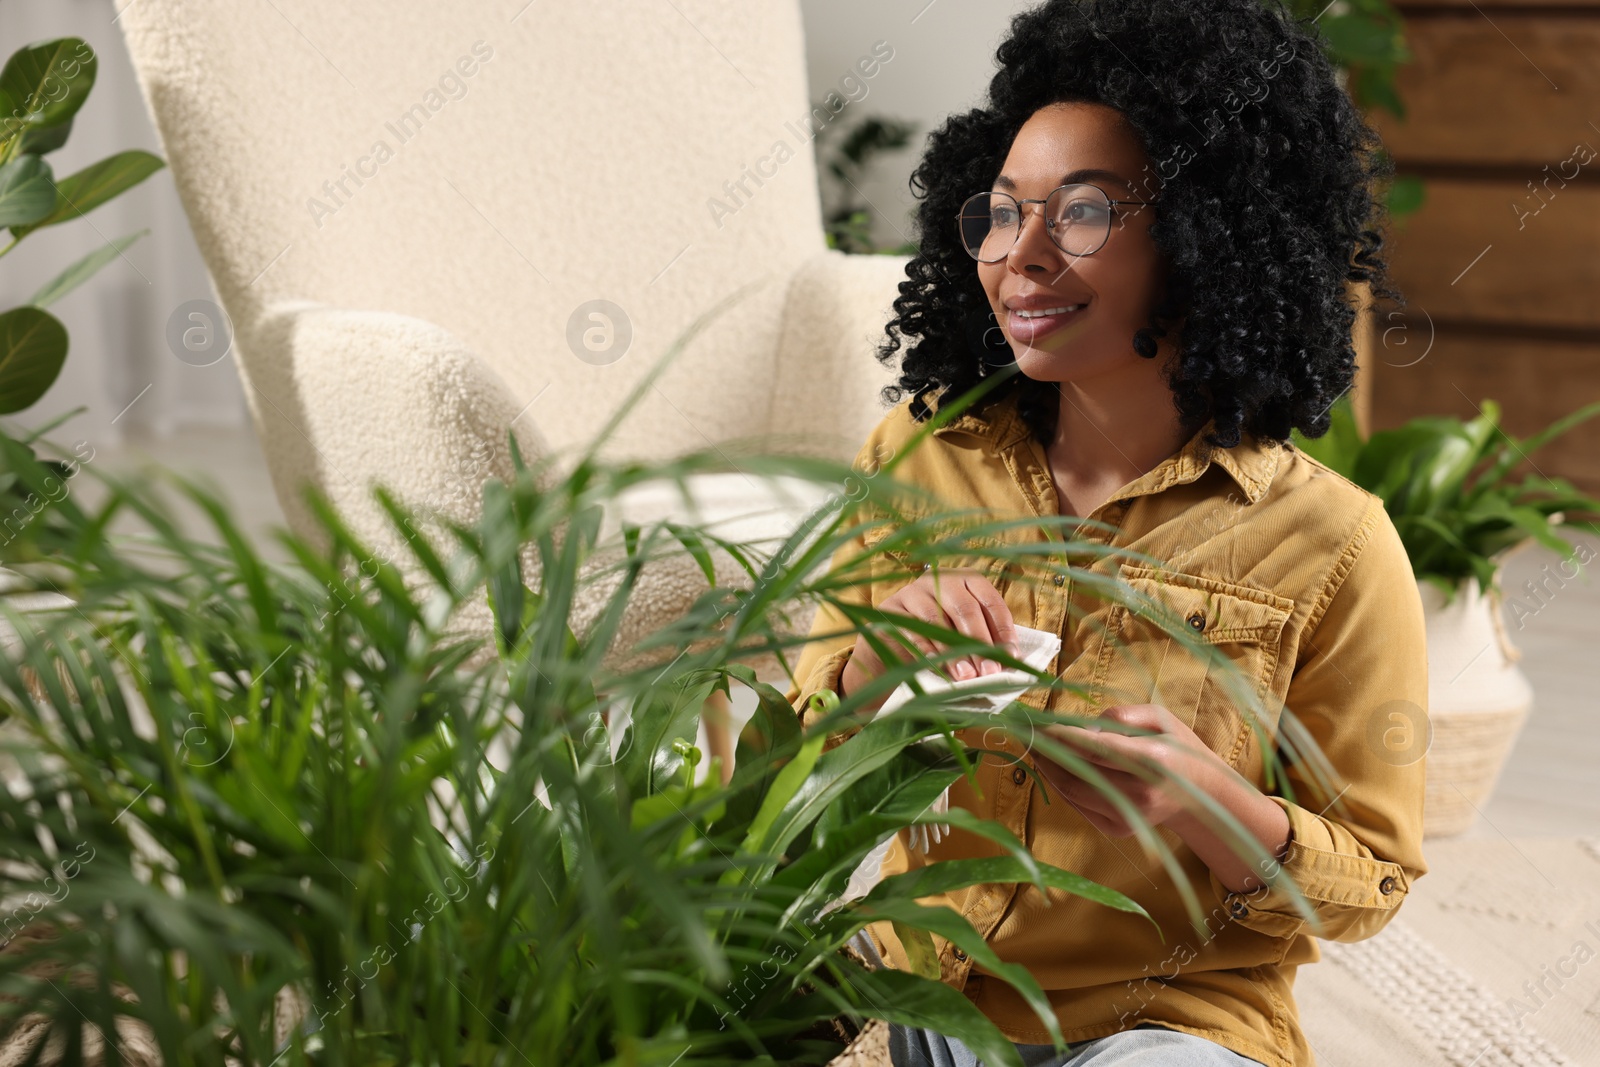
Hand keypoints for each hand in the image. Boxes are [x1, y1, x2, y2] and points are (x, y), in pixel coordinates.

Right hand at [840, 566, 1018, 710]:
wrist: (894, 642)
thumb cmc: (940, 637)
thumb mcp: (965, 633)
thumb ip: (986, 640)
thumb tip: (1010, 662)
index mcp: (967, 578)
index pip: (991, 601)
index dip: (1003, 630)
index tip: (1010, 657)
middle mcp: (941, 578)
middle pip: (965, 609)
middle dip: (979, 643)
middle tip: (989, 672)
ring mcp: (914, 590)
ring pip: (937, 619)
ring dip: (954, 651)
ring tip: (966, 676)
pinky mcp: (891, 606)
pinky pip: (912, 629)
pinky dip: (928, 650)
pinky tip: (939, 668)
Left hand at [1034, 703, 1223, 836]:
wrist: (1200, 797)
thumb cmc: (1177, 749)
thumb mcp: (1161, 718)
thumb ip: (1124, 716)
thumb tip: (1085, 728)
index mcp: (1155, 762)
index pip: (1099, 750)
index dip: (1065, 738)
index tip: (1040, 725)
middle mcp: (1141, 794)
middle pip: (1079, 774)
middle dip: (1048, 752)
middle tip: (1028, 733)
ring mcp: (1128, 817)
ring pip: (1072, 792)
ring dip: (1048, 769)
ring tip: (1035, 747)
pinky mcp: (1117, 830)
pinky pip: (1078, 805)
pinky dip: (1060, 785)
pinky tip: (1052, 767)